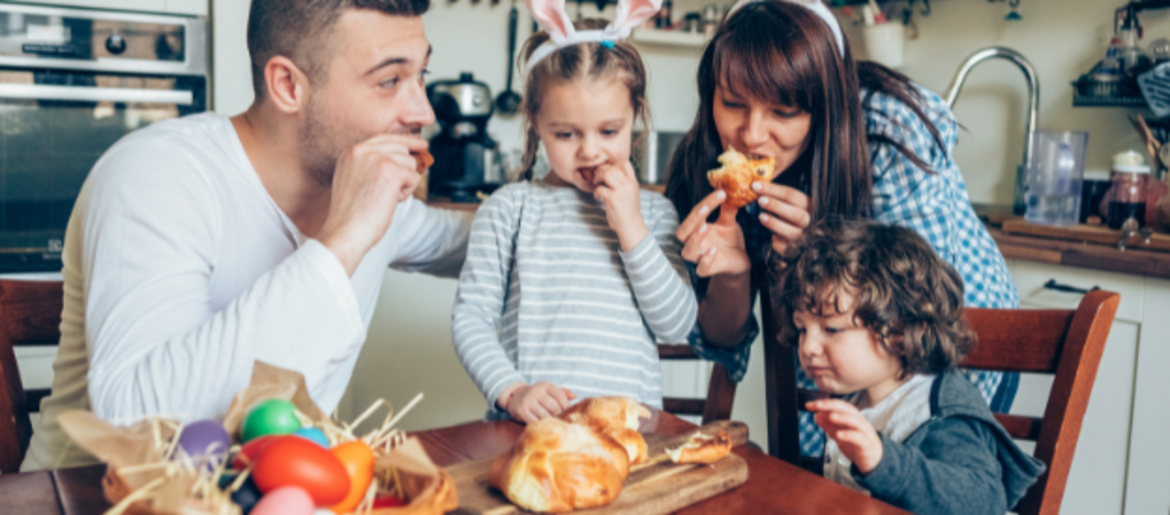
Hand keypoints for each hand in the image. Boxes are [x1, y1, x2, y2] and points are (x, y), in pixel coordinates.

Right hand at [317, 135, 428, 274]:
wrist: (345, 231)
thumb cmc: (352, 215)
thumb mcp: (356, 180)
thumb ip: (374, 165)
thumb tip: (408, 157)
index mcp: (351, 152)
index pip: (384, 138)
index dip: (405, 141)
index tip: (420, 145)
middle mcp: (362, 150)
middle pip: (401, 149)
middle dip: (404, 170)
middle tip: (393, 190)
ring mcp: (376, 158)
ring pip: (410, 163)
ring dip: (404, 184)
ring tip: (383, 199)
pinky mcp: (391, 170)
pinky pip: (414, 177)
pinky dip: (406, 193)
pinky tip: (389, 202)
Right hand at [499, 381, 577, 422]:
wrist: (515, 396)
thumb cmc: (537, 395)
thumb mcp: (549, 390)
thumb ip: (563, 392)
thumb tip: (575, 396)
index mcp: (545, 385)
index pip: (560, 396)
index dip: (566, 407)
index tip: (568, 414)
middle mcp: (536, 391)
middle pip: (554, 407)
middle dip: (559, 416)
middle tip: (562, 421)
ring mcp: (528, 401)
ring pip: (545, 416)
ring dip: (551, 422)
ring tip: (554, 425)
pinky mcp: (521, 410)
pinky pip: (534, 421)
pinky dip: (540, 425)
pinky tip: (543, 426)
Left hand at [593, 162, 648, 251]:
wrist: (631, 226)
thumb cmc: (628, 212)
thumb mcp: (630, 194)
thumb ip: (623, 183)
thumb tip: (608, 173)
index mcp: (633, 182)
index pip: (625, 163)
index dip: (613, 165)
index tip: (607, 173)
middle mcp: (629, 184)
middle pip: (612, 167)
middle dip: (601, 171)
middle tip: (598, 179)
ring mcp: (621, 191)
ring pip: (606, 174)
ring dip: (598, 178)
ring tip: (597, 186)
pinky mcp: (613, 198)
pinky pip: (600, 188)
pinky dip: (596, 192)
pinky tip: (598, 197)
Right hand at [676, 190, 749, 277]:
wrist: (740, 261)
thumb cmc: (730, 240)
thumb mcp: (729, 222)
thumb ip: (727, 209)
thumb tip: (731, 189)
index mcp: (697, 228)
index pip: (695, 214)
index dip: (706, 203)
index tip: (721, 193)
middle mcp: (695, 243)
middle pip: (682, 233)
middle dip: (692, 221)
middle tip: (705, 209)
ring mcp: (700, 257)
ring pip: (687, 252)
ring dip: (695, 239)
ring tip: (705, 228)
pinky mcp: (709, 270)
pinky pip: (701, 269)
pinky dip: (706, 260)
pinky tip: (714, 251)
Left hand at [752, 181, 810, 254]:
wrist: (807, 242)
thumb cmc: (794, 217)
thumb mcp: (791, 204)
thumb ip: (778, 196)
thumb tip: (756, 186)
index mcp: (810, 206)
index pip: (792, 195)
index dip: (773, 189)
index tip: (755, 185)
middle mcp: (811, 222)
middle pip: (797, 214)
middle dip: (777, 206)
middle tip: (760, 200)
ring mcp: (806, 238)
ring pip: (793, 232)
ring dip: (775, 224)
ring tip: (761, 217)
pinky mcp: (799, 251)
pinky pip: (787, 248)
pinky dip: (777, 243)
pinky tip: (772, 238)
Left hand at [806, 399, 882, 473]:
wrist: (873, 461)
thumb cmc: (857, 445)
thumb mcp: (839, 434)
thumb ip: (829, 425)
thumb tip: (816, 415)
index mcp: (851, 417)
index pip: (838, 406)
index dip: (824, 404)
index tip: (809, 405)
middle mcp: (859, 422)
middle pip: (847, 409)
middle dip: (831, 405)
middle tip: (817, 405)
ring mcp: (865, 432)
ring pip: (856, 421)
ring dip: (843, 417)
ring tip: (831, 416)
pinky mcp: (867, 445)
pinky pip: (860, 438)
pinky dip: (849, 435)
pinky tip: (839, 435)